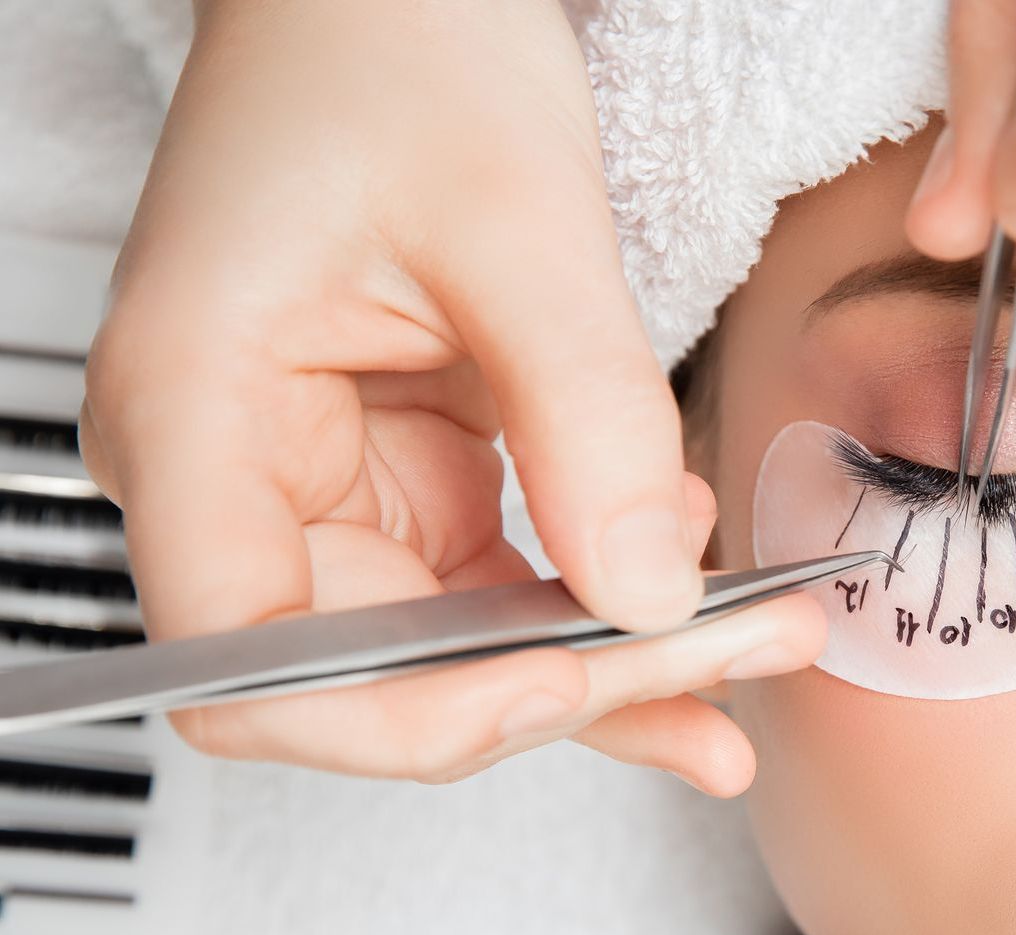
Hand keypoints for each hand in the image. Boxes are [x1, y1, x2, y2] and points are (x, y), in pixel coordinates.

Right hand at [80, 0, 822, 793]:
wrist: (388, 6)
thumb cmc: (395, 50)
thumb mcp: (515, 218)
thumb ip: (587, 418)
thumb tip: (653, 603)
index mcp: (190, 414)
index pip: (247, 667)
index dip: (403, 713)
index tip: (565, 678)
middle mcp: (234, 483)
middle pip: (378, 679)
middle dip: (561, 692)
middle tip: (727, 675)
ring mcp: (320, 499)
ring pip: (456, 661)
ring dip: (607, 671)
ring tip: (753, 647)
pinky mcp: (400, 498)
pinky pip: (496, 603)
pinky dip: (600, 616)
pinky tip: (700, 599)